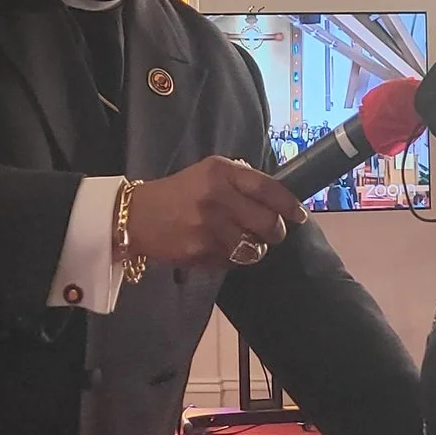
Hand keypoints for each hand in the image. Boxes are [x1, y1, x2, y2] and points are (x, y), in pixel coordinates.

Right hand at [124, 157, 305, 269]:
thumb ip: (240, 182)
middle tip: (270, 234)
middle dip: (274, 232)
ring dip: (254, 250)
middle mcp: (217, 196)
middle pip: (267, 223)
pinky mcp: (200, 250)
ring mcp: (209, 225)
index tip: (300, 215)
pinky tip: (216, 249)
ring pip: (253, 248)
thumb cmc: (178, 194)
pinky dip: (231, 260)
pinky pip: (232, 262)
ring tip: (240, 243)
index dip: (289, 205)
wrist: (136, 217)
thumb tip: (278, 198)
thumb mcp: (208, 174)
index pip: (268, 188)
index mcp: (221, 172)